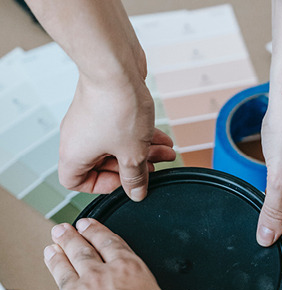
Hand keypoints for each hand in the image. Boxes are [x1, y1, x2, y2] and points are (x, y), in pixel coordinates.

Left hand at [45, 219, 261, 289]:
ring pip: (66, 268)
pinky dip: (54, 287)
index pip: (115, 244)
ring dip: (59, 254)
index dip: (101, 232)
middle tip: (66, 227)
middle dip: (74, 237)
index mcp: (135, 274)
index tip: (91, 223)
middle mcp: (105, 279)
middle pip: (85, 250)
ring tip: (53, 245)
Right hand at [58, 75, 175, 200]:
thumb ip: (135, 177)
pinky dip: (141, 135)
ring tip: (168, 152)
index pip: (75, 182)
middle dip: (134, 166)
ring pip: (117, 145)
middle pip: (104, 163)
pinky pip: (122, 128)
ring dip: (144, 150)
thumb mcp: (133, 153)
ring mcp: (91, 120)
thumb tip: (136, 194)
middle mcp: (78, 137)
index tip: (126, 182)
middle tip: (156, 167)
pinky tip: (164, 137)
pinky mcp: (105, 106)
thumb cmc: (117, 108)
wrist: (115, 64)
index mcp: (75, 154)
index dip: (102, 186)